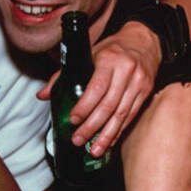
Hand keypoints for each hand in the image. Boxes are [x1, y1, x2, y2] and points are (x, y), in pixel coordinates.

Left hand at [37, 21, 160, 155]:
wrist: (144, 40)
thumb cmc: (113, 48)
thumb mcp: (89, 53)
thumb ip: (64, 74)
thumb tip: (43, 95)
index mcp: (109, 60)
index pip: (96, 88)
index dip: (84, 107)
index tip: (73, 120)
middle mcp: (127, 72)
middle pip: (109, 105)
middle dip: (92, 126)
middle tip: (78, 140)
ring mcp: (139, 82)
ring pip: (122, 114)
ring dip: (107, 135)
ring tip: (94, 150)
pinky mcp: (147, 91)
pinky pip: (132, 115)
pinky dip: (120, 130)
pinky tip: (109, 141)